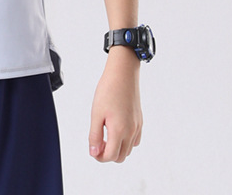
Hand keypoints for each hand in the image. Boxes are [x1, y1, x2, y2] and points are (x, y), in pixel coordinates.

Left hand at [88, 47, 142, 162]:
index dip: (99, 157)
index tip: (92, 150)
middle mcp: (131, 131)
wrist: (122, 73)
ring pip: (129, 149)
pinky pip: (135, 140)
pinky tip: (116, 131)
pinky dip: (126, 141)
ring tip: (105, 135)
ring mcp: (137, 126)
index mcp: (120, 131)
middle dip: (108, 154)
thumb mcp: (96, 113)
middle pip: (121, 156)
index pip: (111, 156)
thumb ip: (95, 135)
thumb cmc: (108, 90)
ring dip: (117, 148)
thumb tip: (94, 152)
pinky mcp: (140, 120)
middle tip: (97, 143)